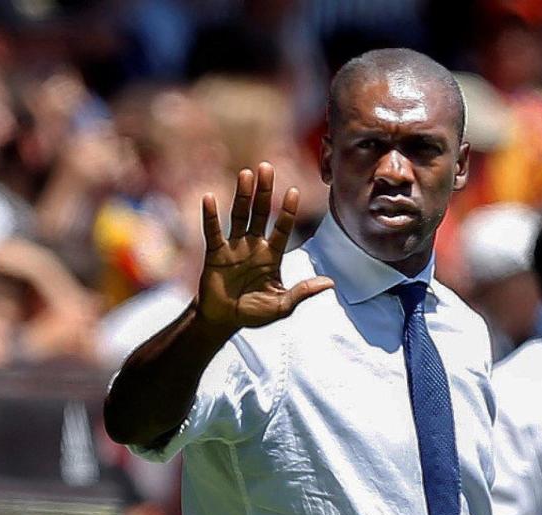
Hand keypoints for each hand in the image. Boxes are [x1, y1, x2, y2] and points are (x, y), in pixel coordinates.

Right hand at [198, 162, 332, 328]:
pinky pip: (214, 232)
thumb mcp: (282, 306)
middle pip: (261, 213)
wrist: (224, 321)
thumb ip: (302, 292)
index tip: (294, 190)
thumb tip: (330, 283)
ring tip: (246, 174)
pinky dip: (211, 216)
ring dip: (243, 195)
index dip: (288, 211)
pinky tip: (210, 198)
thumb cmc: (254, 313)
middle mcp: (254, 246)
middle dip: (265, 191)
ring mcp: (234, 247)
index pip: (283, 228)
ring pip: (239, 216)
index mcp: (272, 256)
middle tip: (267, 167)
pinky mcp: (215, 254)